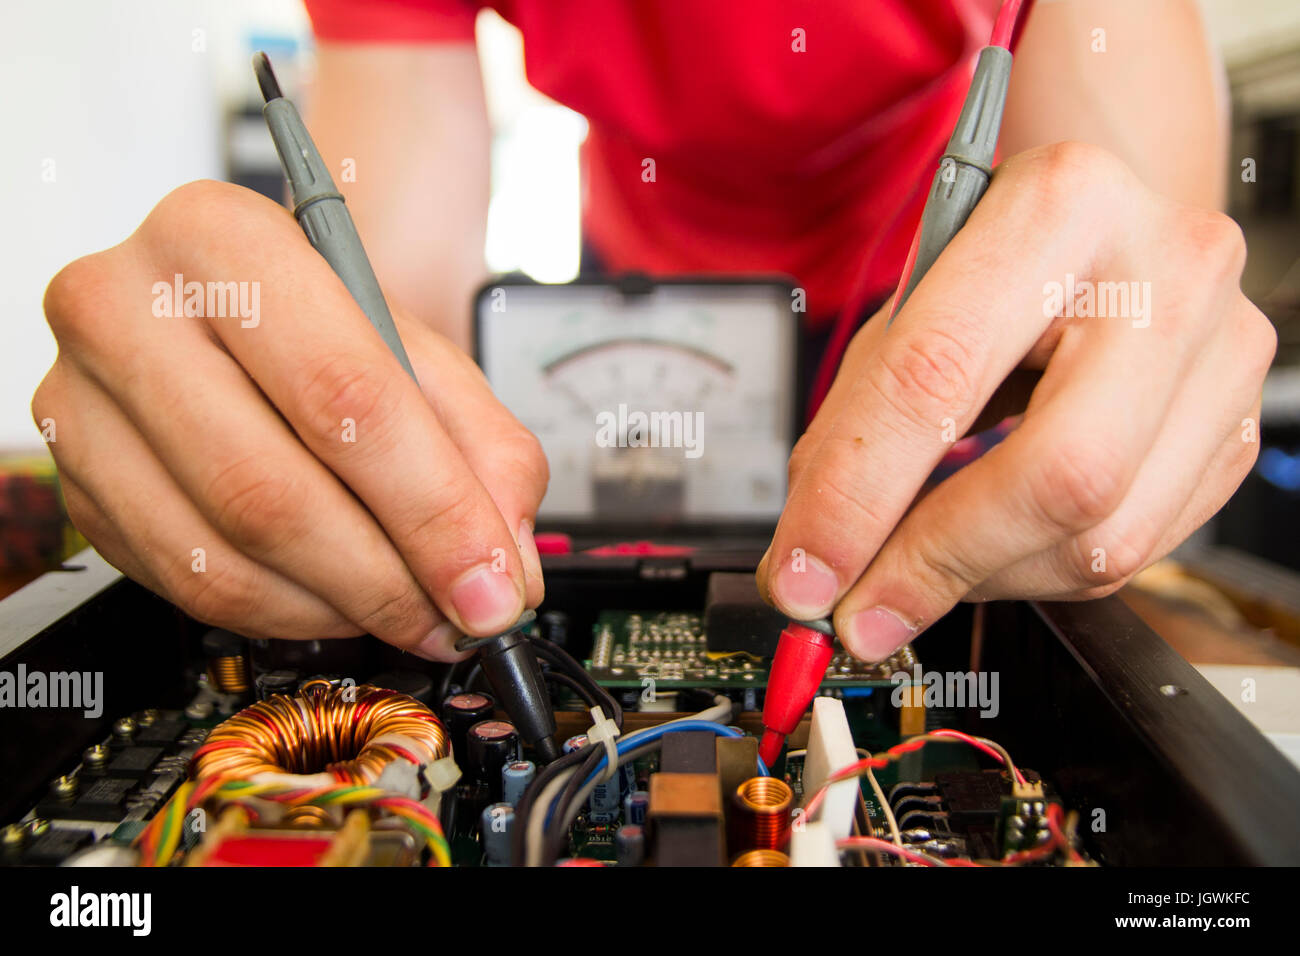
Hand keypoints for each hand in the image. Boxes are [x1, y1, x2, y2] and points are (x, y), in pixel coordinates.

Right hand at [33, 180, 546, 659]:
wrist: (247, 314)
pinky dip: (288, 613)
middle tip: (461, 613)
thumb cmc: (330, 328)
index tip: (492, 583)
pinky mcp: (78, 484)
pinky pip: (189, 584)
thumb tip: (505, 569)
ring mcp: (83, 402)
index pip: (342, 392)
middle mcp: (125, 308)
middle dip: (390, 578)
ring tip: (412, 610)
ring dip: (343, 607)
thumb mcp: (427, 357)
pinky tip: (341, 599)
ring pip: (226, 554)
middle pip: (271, 488)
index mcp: (222, 238)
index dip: (432, 509)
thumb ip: (485, 451)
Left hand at [758, 142, 1274, 661]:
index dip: (857, 496)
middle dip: (933, 564)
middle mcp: (1167, 273)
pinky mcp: (1239, 431)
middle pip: (1057, 475)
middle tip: (855, 610)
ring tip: (915, 564)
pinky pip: (1132, 552)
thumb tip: (813, 559)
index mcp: (1059, 206)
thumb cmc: (998, 268)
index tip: (803, 576)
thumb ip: (855, 427)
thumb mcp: (907, 311)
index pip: (938, 377)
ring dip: (981, 578)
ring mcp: (1224, 357)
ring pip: (1101, 538)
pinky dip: (1034, 569)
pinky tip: (987, 543)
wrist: (1109, 233)